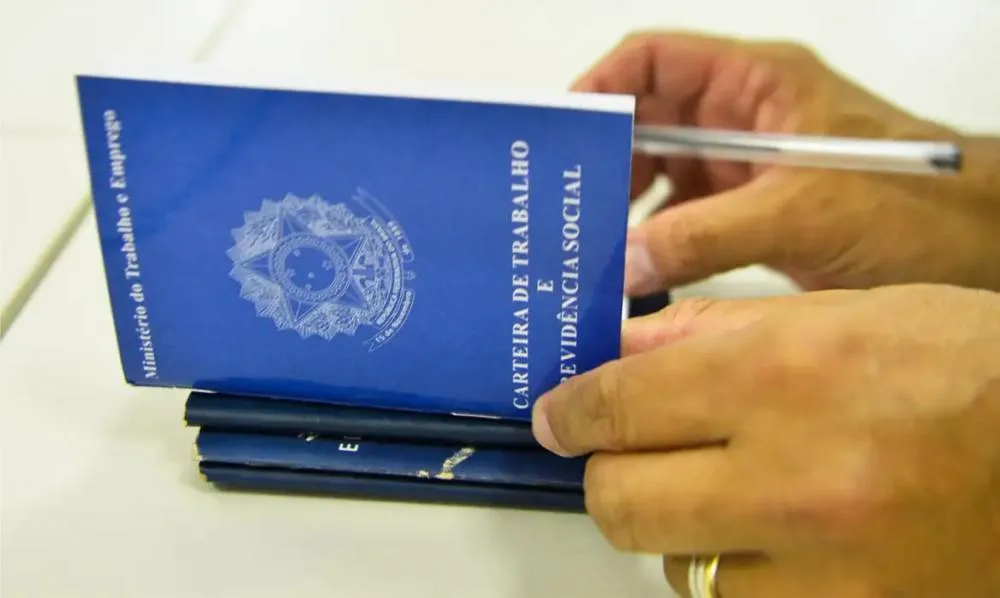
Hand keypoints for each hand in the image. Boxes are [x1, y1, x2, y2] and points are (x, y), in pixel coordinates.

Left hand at [531, 285, 999, 597]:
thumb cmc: (967, 371)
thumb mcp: (842, 314)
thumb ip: (716, 332)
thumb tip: (621, 352)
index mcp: (782, 375)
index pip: (618, 404)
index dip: (571, 412)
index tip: (558, 417)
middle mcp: (793, 479)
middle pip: (620, 501)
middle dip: (609, 475)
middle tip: (628, 457)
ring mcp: (824, 571)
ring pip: (678, 568)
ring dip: (683, 531)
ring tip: (735, 496)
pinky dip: (740, 577)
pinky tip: (782, 542)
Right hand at [573, 32, 999, 292]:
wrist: (975, 248)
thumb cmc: (913, 205)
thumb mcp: (801, 211)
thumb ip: (707, 235)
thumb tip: (622, 263)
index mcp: (756, 82)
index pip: (656, 60)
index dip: (602, 85)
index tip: (563, 134)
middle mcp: (740, 118)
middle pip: (645, 122)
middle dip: (602, 160)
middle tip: (562, 207)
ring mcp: (742, 168)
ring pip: (657, 174)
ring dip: (621, 206)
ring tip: (583, 245)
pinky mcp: (748, 214)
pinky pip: (680, 219)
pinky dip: (650, 242)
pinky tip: (627, 272)